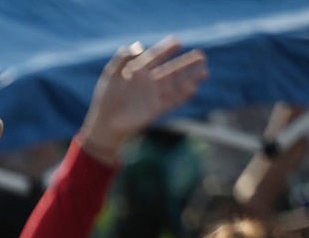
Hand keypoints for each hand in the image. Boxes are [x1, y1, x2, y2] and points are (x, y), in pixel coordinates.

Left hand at [75, 39, 206, 162]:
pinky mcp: (156, 110)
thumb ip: (122, 59)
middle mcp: (150, 83)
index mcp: (138, 72)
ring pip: (177, 85)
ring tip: (204, 71)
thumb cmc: (106, 99)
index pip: (156, 57)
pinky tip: (193, 88)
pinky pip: (173, 101)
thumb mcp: (110, 75)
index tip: (178, 41)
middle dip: (186, 62)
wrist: (104, 125)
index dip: (166, 49)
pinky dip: (183, 95)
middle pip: (172, 70)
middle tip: (201, 54)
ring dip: (191, 78)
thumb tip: (139, 45)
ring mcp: (154, 96)